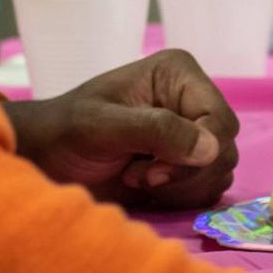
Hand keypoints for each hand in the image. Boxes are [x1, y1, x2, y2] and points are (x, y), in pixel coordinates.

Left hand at [3, 49, 239, 210]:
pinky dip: (181, 196)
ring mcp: (191, 132)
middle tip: (140, 175)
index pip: (220, 119)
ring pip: (220, 170)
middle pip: (225, 147)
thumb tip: (212, 148)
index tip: (153, 170)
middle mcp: (192, 100)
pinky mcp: (185, 162)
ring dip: (180, 186)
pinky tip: (147, 188)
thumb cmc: (67, 131)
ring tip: (138, 178)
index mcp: (179, 75)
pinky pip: (208, 187)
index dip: (197, 151)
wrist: (47, 158)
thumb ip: (157, 131)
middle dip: (185, 171)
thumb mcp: (104, 125)